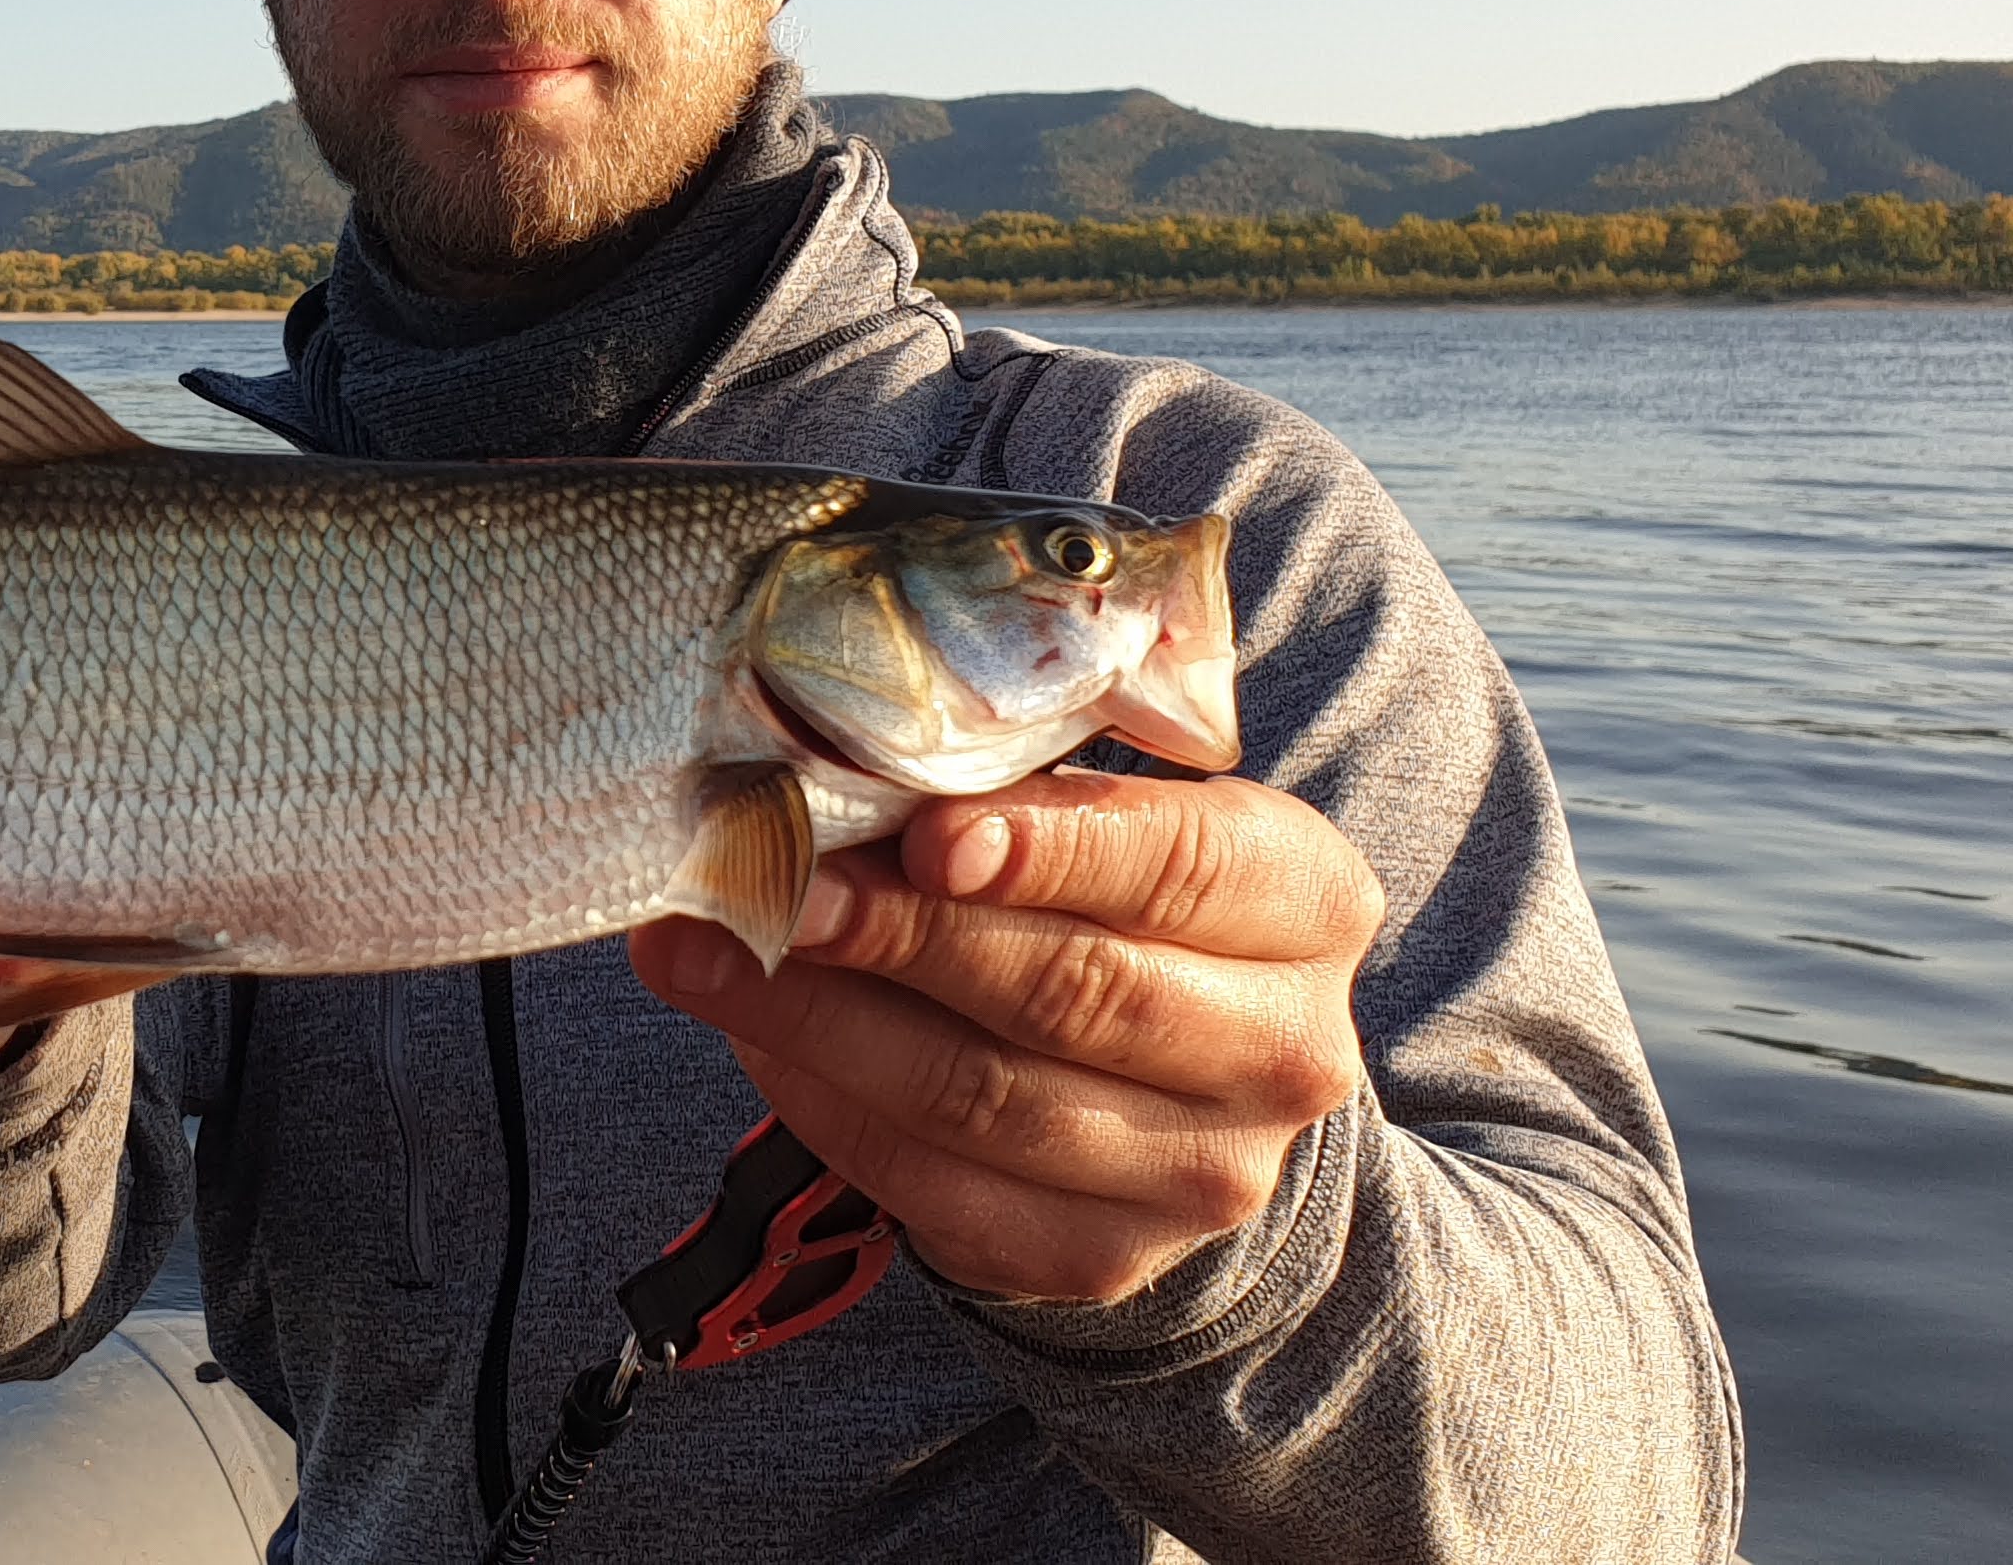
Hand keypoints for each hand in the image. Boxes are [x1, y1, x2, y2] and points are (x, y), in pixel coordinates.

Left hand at [631, 767, 1384, 1304]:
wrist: (1188, 1092)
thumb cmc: (1128, 905)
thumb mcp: (1129, 816)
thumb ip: (1031, 786)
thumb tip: (850, 755)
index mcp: (1309, 903)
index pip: (1182, 868)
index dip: (1049, 850)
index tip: (924, 832)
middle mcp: (1281, 1051)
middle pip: (1070, 991)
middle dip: (897, 932)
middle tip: (765, 880)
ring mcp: (1199, 1177)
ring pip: (981, 1097)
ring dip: (819, 1017)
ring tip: (702, 949)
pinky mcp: (1096, 1256)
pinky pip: (930, 1183)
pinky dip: (821, 1100)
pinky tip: (748, 1030)